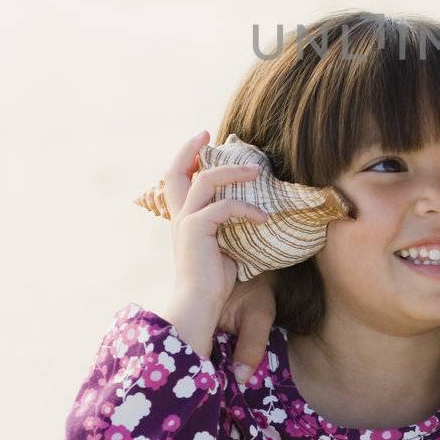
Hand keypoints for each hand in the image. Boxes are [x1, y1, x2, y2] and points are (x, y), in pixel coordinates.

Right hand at [160, 131, 277, 381]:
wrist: (200, 305)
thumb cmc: (215, 282)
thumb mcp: (225, 247)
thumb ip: (229, 228)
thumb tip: (255, 214)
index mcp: (184, 220)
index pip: (176, 181)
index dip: (185, 158)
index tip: (202, 141)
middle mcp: (181, 217)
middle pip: (176, 172)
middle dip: (190, 149)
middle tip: (207, 133)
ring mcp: (186, 222)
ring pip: (206, 180)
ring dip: (233, 171)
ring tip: (257, 171)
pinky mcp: (197, 230)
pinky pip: (224, 207)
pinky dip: (246, 209)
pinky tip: (264, 218)